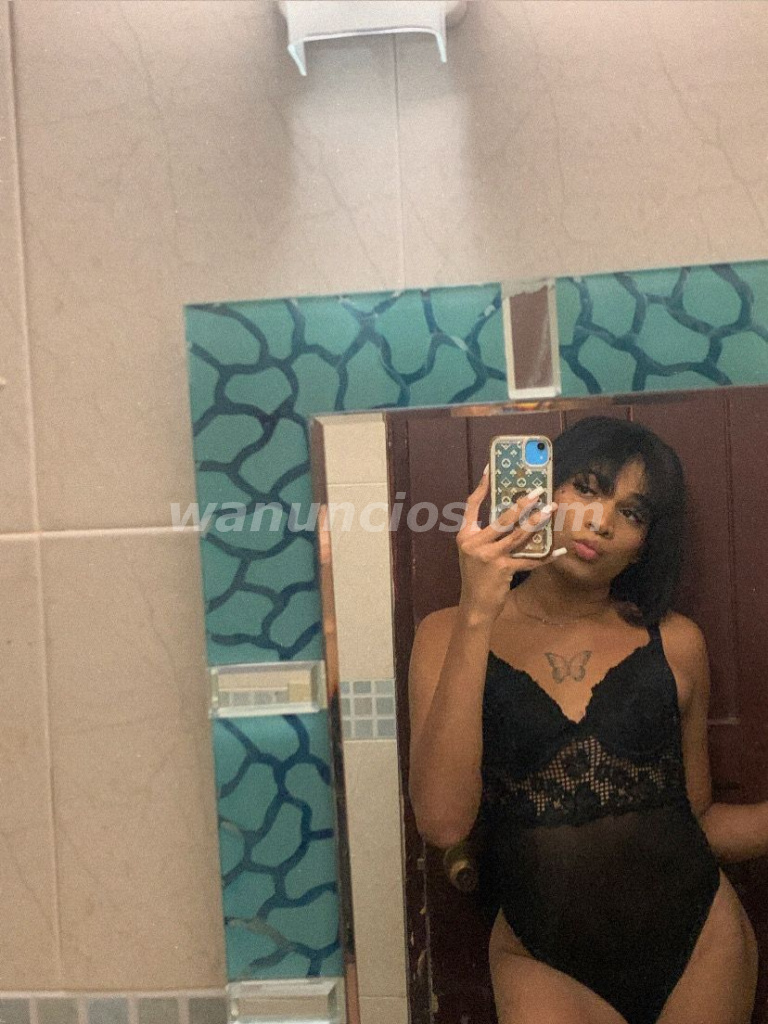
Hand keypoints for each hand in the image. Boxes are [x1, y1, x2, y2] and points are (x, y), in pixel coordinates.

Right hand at [456, 465, 565, 623]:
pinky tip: (559, 550)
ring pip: (518, 534)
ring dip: (537, 521)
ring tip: (550, 509)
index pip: (472, 505)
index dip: (482, 486)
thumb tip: (512, 515)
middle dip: (523, 503)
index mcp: (465, 535)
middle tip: (538, 491)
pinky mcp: (503, 569)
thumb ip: (487, 535)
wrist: (474, 605)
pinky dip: (545, 556)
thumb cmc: (477, 576)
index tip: (490, 469)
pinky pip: (529, 559)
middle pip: (502, 518)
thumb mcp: (474, 552)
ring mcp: (489, 557)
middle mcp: (475, 543)